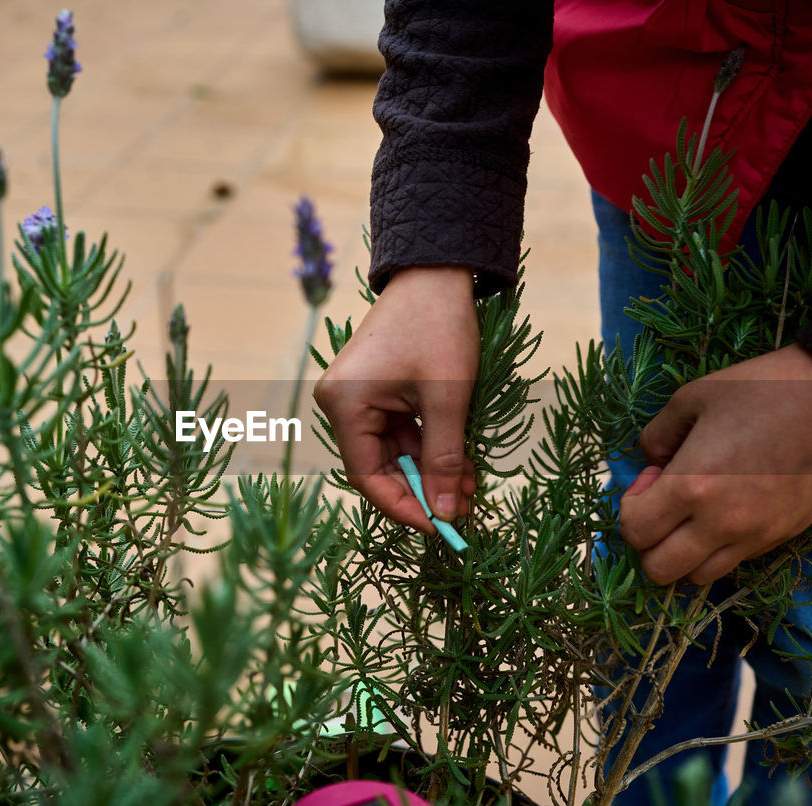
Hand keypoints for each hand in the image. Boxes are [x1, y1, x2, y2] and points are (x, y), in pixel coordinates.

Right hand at [313, 266, 478, 530]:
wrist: (436, 273)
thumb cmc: (439, 328)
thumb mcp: (448, 399)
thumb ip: (445, 459)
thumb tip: (447, 513)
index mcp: (345, 405)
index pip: (367, 476)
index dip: (403, 506)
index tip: (439, 526)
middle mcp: (341, 404)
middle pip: (379, 467)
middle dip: (423, 489)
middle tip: (463, 509)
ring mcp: (357, 397)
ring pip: (395, 452)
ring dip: (432, 470)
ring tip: (470, 488)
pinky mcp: (376, 391)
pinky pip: (400, 432)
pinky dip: (430, 448)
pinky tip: (461, 464)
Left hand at [619, 344, 811, 584]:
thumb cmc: (761, 389)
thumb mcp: (692, 397)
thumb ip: (657, 435)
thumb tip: (651, 462)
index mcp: (692, 486)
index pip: (635, 532)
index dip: (632, 507)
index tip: (654, 477)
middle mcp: (722, 523)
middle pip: (660, 571)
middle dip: (650, 542)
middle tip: (667, 503)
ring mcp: (756, 536)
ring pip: (698, 577)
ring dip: (684, 552)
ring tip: (697, 512)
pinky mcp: (784, 537)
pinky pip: (736, 562)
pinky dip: (719, 548)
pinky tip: (730, 510)